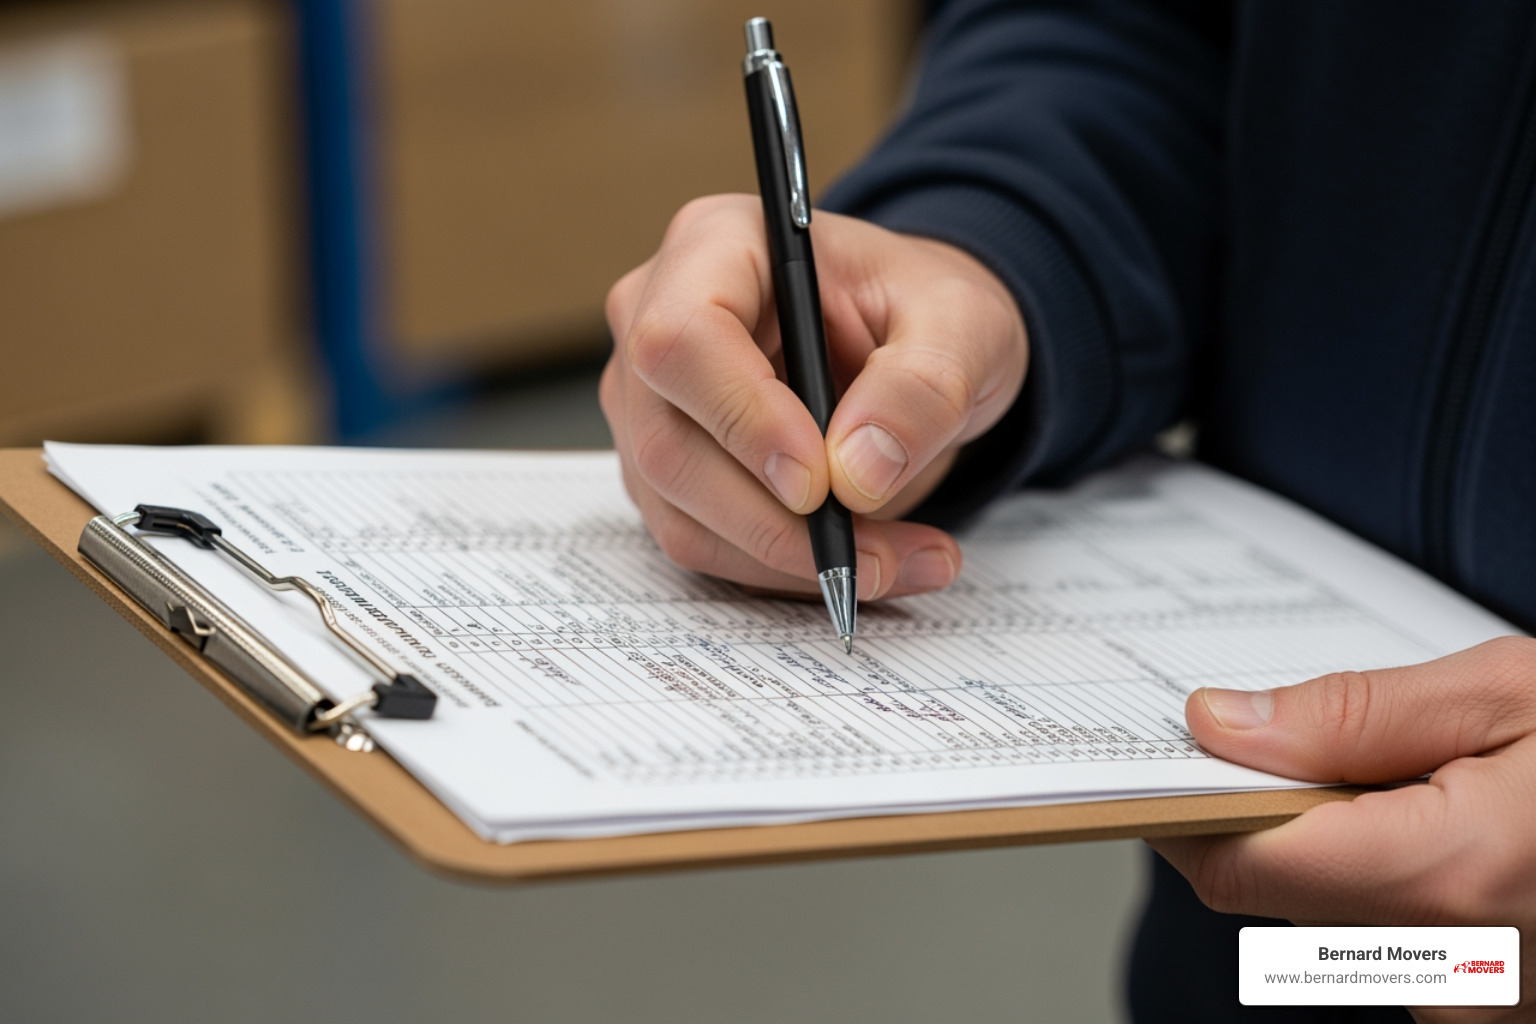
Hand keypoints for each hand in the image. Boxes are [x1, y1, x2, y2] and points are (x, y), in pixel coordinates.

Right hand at [601, 194, 1027, 599]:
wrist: (915, 344)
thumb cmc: (923, 310)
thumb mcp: (962, 326)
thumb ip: (922, 387)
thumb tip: (857, 472)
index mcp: (718, 246)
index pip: (684, 337)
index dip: (742, 419)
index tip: (821, 483)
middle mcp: (655, 318)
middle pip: (670, 444)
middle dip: (778, 522)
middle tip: (880, 555)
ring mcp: (651, 402)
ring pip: (682, 512)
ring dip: (788, 560)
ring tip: (898, 562)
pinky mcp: (667, 469)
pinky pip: (703, 542)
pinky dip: (782, 570)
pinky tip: (865, 560)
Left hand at [1151, 637, 1535, 1022]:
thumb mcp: (1506, 695)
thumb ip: (1357, 715)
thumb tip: (1222, 725)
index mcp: (1451, 880)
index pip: (1240, 864)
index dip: (1190, 807)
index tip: (1172, 755)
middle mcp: (1454, 972)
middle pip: (1279, 890)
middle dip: (1270, 813)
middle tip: (1293, 740)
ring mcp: (1470, 1003)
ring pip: (1330, 917)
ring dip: (1336, 846)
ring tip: (1405, 779)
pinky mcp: (1480, 1005)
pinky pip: (1388, 940)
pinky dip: (1386, 880)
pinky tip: (1435, 824)